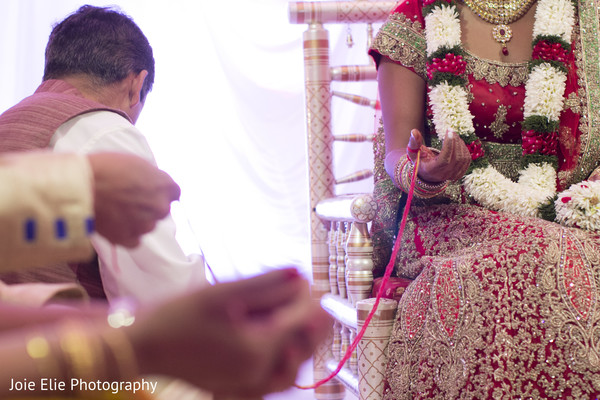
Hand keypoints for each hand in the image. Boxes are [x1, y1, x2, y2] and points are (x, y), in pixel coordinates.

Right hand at [87, 153, 179, 246]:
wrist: (81, 188)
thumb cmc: (105, 169)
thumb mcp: (136, 162)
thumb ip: (152, 176)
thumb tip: (155, 184)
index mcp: (165, 186)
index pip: (174, 192)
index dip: (160, 191)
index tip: (150, 192)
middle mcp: (160, 208)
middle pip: (161, 209)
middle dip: (149, 206)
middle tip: (129, 201)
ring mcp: (146, 226)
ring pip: (147, 225)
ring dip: (137, 220)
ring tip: (117, 211)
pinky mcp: (130, 240)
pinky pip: (134, 239)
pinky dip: (126, 234)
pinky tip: (114, 224)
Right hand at [130, 268, 331, 396]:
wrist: (142, 346)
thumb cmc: (178, 315)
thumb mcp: (224, 293)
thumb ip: (265, 284)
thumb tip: (298, 274)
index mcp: (256, 349)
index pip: (298, 323)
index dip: (308, 301)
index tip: (312, 282)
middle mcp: (256, 374)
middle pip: (300, 350)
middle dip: (312, 325)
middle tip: (319, 303)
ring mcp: (245, 386)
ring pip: (290, 370)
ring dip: (301, 346)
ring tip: (306, 323)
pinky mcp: (234, 388)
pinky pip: (270, 381)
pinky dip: (283, 365)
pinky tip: (282, 347)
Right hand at [407, 129, 470, 181]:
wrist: (427, 174)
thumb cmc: (419, 161)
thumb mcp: (413, 153)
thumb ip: (413, 143)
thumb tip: (414, 131)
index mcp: (432, 170)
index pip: (444, 158)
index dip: (448, 145)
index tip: (449, 131)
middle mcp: (444, 174)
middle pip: (455, 157)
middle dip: (455, 142)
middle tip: (451, 131)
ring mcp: (453, 175)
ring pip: (463, 158)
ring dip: (460, 144)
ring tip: (454, 136)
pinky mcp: (460, 173)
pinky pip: (466, 160)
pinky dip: (464, 149)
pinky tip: (458, 143)